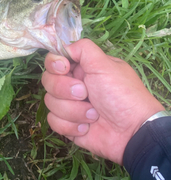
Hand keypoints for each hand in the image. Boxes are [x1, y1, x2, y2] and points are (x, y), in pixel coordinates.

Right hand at [41, 39, 163, 163]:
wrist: (133, 131)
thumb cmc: (121, 94)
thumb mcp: (105, 64)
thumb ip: (83, 49)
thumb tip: (62, 48)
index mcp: (81, 69)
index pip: (53, 61)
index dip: (54, 65)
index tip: (64, 69)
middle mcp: (73, 85)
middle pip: (48, 81)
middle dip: (65, 90)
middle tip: (85, 94)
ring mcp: (69, 106)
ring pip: (50, 102)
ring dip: (73, 110)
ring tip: (94, 115)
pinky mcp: (68, 125)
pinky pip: (54, 122)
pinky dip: (71, 125)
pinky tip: (87, 128)